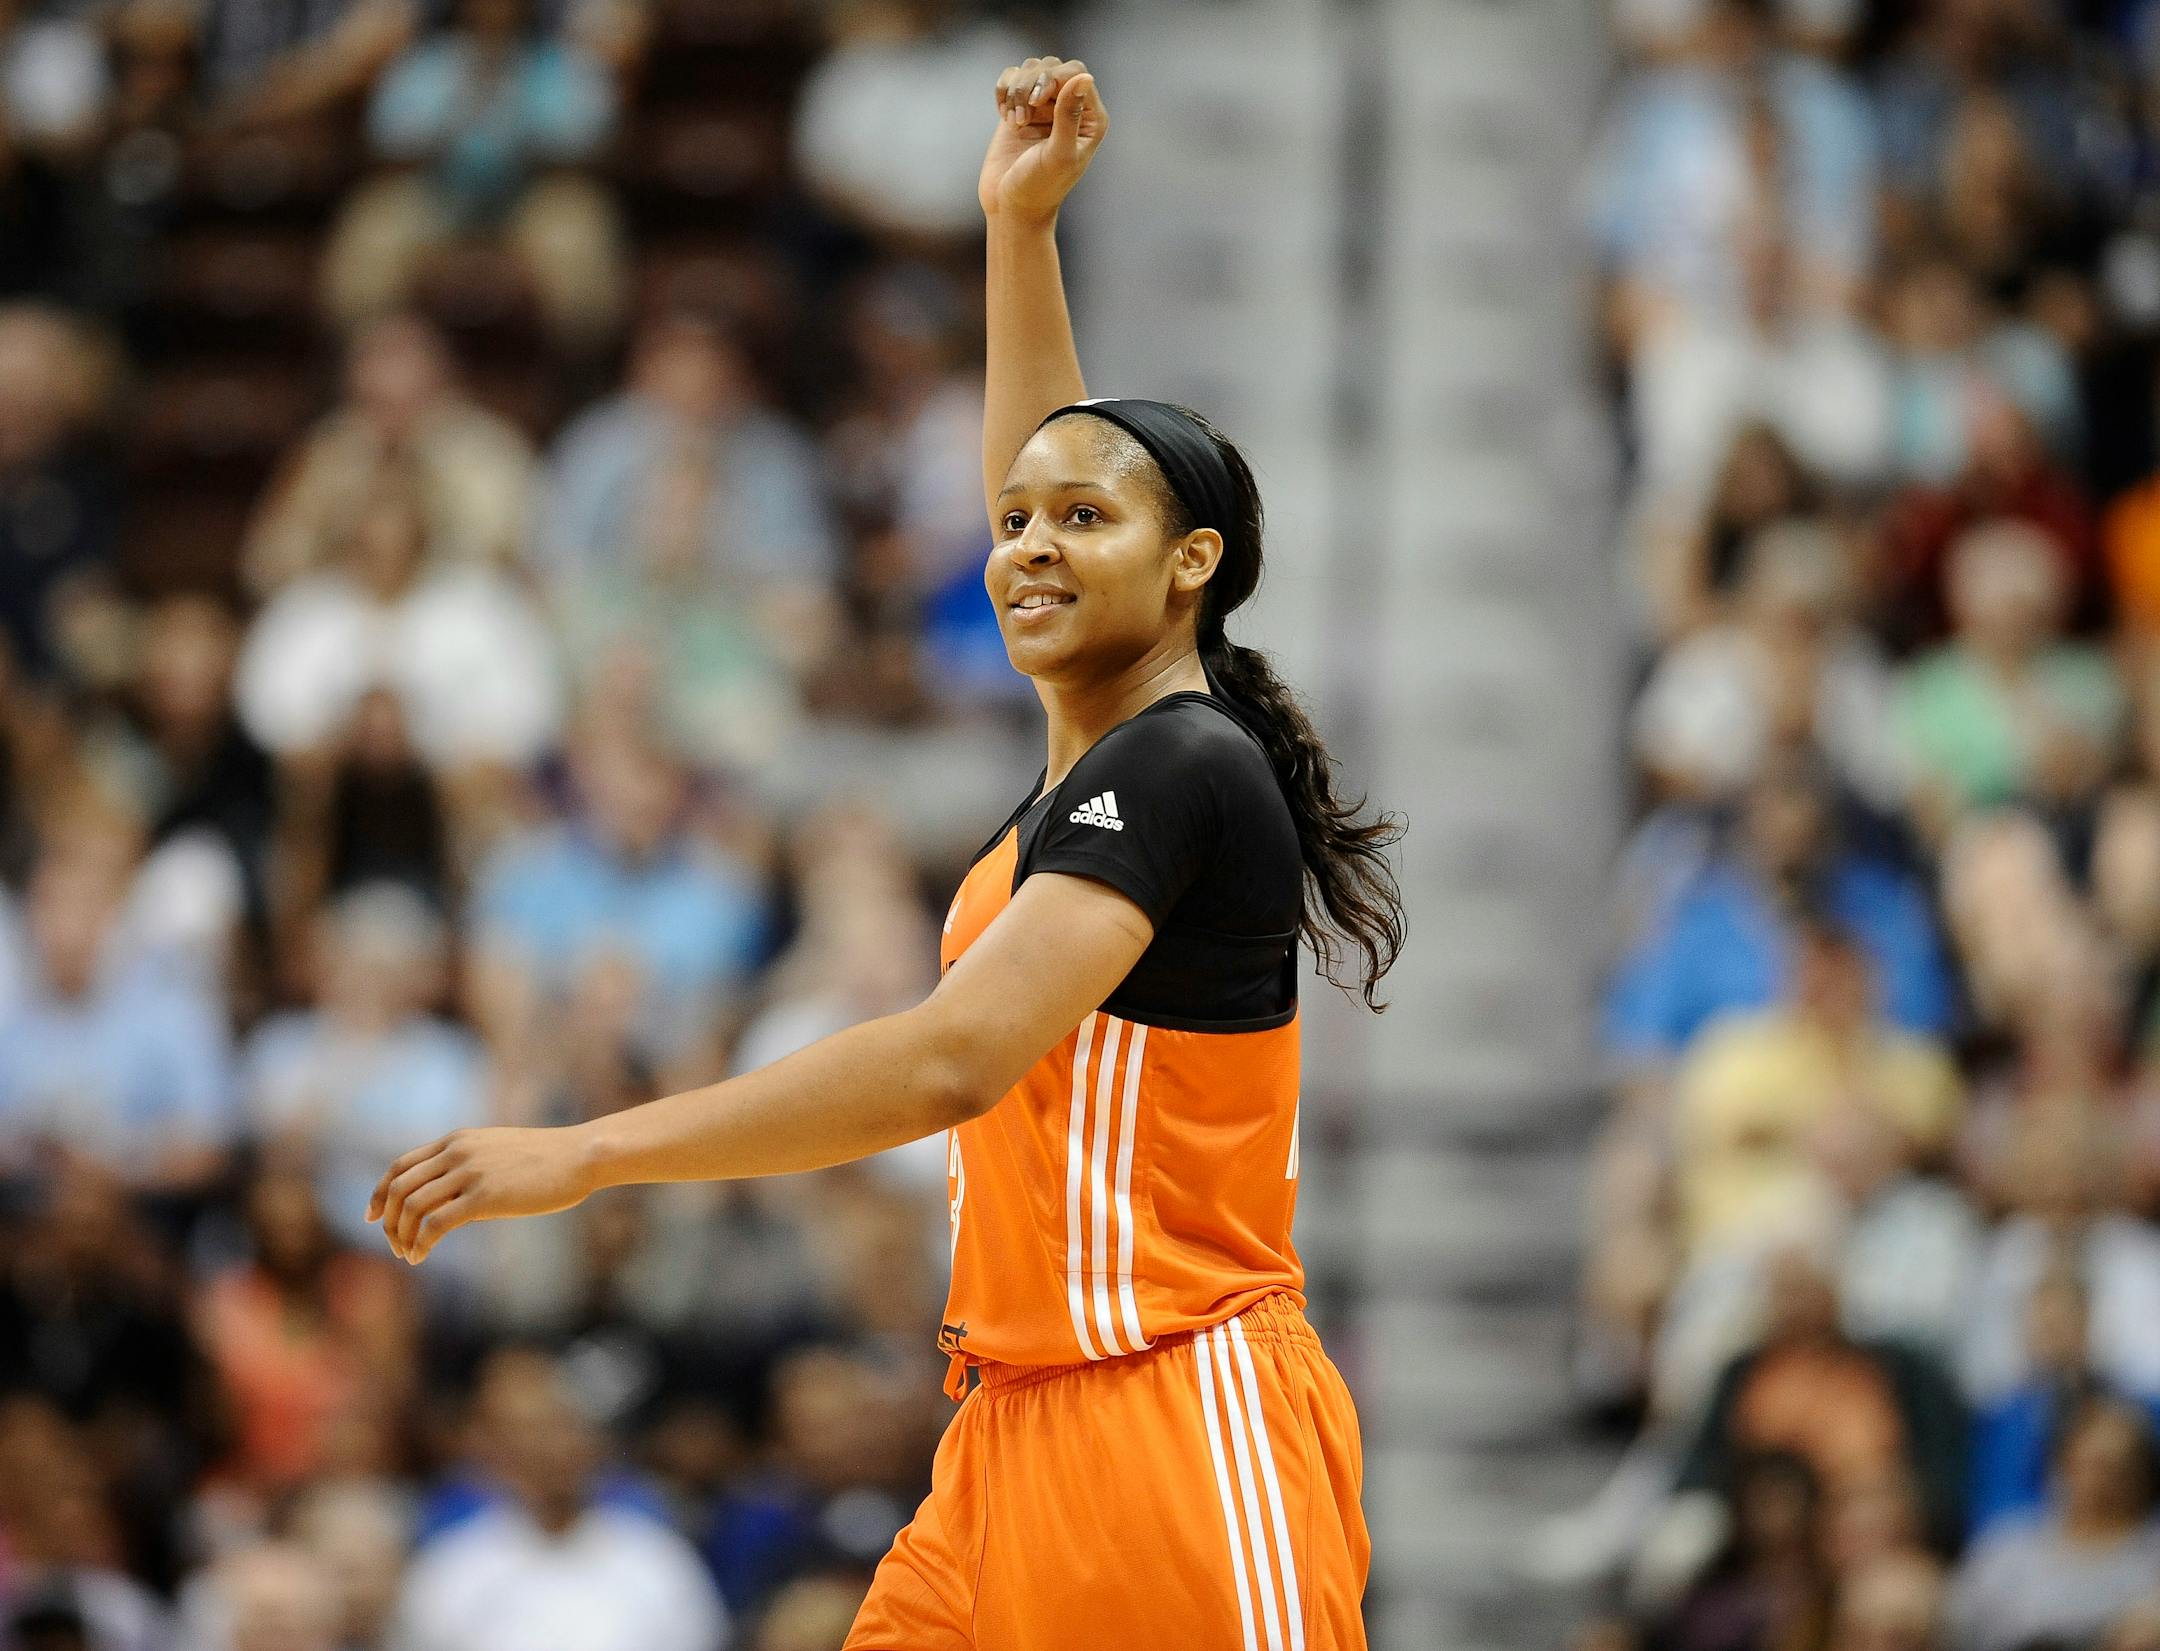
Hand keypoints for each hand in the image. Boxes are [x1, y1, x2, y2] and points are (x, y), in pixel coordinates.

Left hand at [367, 1125, 595, 1262]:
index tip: (372, 1217)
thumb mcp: (498, 1153)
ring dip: (402, 1236)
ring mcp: (470, 1173)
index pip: (400, 1165)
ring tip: (409, 1254)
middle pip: (398, 1188)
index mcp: (457, 1140)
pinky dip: (421, 1243)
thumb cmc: (547, 1160)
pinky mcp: (485, 1196)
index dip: (378, 1192)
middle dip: (388, 1221)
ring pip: (412, 1207)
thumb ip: (469, 1167)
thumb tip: (451, 1196)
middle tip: (395, 1245)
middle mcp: (457, 1152)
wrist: (580, 1155)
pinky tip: (422, 1256)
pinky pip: (436, 1223)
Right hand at [979, 56, 1106, 223]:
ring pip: (1031, 69)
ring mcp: (1043, 108)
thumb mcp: (1058, 154)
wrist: (1010, 207)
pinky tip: (1005, 118)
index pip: (1076, 73)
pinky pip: (1011, 79)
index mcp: (1090, 119)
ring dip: (1016, 90)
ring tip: (1015, 122)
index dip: (1054, 78)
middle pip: (1052, 66)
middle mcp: (1069, 108)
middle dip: (1032, 84)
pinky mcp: (1019, 109)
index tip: (1037, 101)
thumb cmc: (1039, 188)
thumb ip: (1070, 116)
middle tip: (1022, 117)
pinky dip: (1004, 92)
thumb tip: (1083, 77)